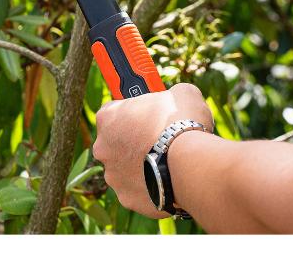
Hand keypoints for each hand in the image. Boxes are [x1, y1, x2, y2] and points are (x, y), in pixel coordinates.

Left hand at [92, 83, 213, 217]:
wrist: (190, 165)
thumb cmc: (182, 123)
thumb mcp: (182, 94)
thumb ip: (172, 94)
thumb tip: (178, 96)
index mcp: (108, 117)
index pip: (113, 110)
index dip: (132, 111)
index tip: (148, 114)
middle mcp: (102, 147)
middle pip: (116, 142)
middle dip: (134, 141)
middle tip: (159, 139)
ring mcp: (113, 175)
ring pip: (126, 168)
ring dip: (141, 165)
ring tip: (167, 162)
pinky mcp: (127, 198)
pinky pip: (138, 190)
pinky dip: (151, 186)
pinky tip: (169, 180)